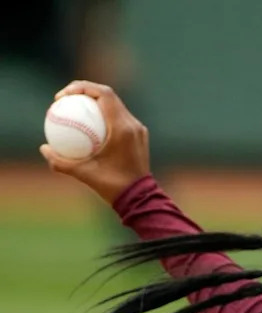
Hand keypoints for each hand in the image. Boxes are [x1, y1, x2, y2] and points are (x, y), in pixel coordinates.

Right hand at [39, 81, 149, 203]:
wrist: (140, 199)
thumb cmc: (113, 186)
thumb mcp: (84, 174)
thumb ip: (61, 162)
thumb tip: (44, 149)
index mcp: (123, 128)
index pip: (104, 94)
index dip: (82, 87)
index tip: (64, 96)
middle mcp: (133, 125)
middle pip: (109, 96)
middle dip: (85, 91)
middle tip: (66, 98)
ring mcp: (139, 130)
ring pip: (115, 105)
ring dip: (95, 102)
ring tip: (76, 108)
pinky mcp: (140, 136)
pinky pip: (120, 118)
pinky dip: (104, 115)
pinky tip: (89, 125)